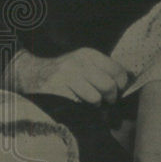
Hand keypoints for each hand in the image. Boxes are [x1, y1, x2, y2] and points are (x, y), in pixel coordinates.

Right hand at [9, 48, 129, 104]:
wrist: (30, 75)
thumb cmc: (63, 74)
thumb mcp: (82, 64)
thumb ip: (103, 70)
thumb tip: (130, 81)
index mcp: (88, 54)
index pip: (117, 71)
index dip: (121, 85)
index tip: (117, 91)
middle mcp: (78, 62)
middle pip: (109, 85)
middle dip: (110, 97)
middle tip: (105, 101)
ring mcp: (67, 75)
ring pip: (96, 97)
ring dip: (94, 104)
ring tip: (86, 101)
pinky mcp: (58, 88)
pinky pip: (80, 105)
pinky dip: (81, 108)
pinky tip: (74, 102)